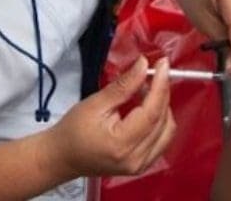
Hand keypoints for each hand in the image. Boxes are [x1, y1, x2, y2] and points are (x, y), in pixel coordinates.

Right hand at [43, 56, 174, 177]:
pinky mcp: (143, 165)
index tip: (162, 64)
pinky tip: (147, 108)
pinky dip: (160, 121)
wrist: (63, 157)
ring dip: (162, 107)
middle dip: (161, 93)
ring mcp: (141, 165)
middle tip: (151, 74)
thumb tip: (143, 65)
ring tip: (146, 91)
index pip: (151, 112)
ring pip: (167, 130)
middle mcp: (136, 159)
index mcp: (121, 144)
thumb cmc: (73, 131)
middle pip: (163, 120)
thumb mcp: (95, 103)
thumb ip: (123, 86)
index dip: (160, 86)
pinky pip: (162, 140)